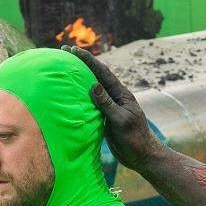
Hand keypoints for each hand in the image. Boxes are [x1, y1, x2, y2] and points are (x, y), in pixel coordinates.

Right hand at [62, 45, 163, 169]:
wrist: (141, 156)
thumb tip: (94, 85)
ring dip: (79, 78)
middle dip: (81, 63)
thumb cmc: (134, 138)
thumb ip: (107, 104)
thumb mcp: (121, 120)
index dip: (88, 60)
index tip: (73, 50)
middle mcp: (114, 97)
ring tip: (64, 68)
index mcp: (121, 94)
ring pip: (91, 89)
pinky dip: (80, 96)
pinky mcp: (104, 117)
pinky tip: (69, 94)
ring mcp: (109, 107)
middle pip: (96, 76)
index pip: (103, 73)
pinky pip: (90, 103)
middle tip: (64, 50)